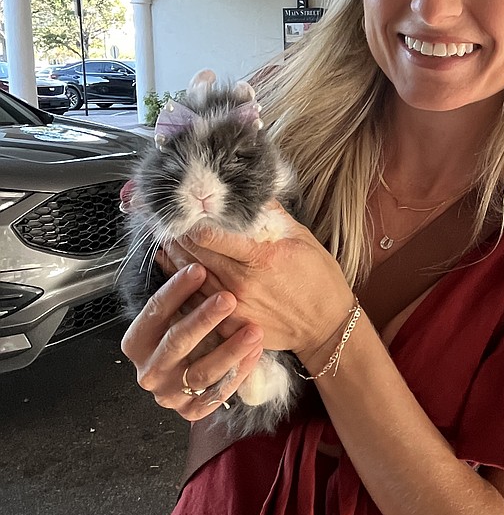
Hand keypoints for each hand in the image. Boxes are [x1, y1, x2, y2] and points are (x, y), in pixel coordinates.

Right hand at [122, 262, 266, 420]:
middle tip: (228, 298)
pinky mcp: (191, 410)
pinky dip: (239, 371)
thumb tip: (179, 241)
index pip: (154, 312)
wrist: (189, 376)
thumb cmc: (185, 333)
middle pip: (177, 341)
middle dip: (204, 318)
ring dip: (229, 349)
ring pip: (202, 372)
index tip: (198, 268)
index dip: (176, 289)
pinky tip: (255, 351)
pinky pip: (218, 393)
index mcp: (137, 342)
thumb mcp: (175, 312)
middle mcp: (149, 369)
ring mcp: (170, 393)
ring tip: (252, 329)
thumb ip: (177, 288)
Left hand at [172, 206, 355, 368]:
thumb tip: (251, 189)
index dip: (190, 219)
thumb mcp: (301, 238)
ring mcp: (233, 307)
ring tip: (165, 238)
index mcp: (261, 257)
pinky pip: (195, 301)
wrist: (327, 325)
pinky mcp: (229, 325)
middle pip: (194, 253)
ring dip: (175, 255)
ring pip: (189, 277)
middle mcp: (242, 282)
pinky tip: (172, 267)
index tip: (182, 206)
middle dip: (177, 233)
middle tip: (165, 218)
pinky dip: (181, 283)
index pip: (209, 234)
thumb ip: (272, 214)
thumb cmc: (318, 279)